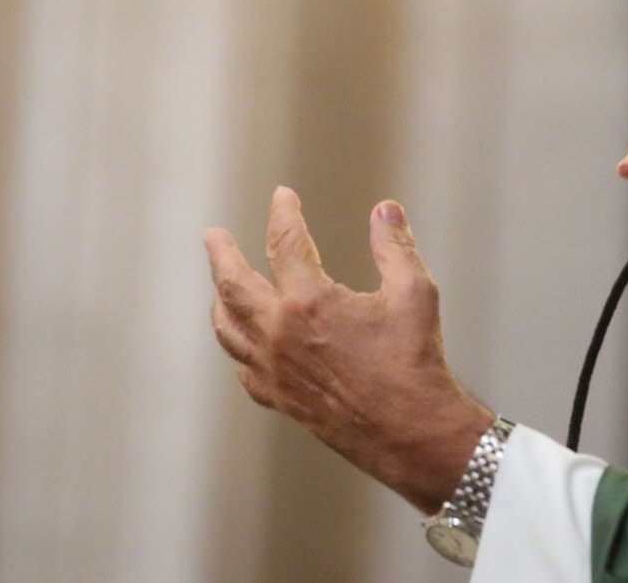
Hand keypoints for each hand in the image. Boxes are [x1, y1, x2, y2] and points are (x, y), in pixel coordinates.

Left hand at [204, 186, 493, 513]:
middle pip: (232, 283)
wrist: (409, 431)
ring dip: (220, 298)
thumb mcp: (414, 292)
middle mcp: (279, 333)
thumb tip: (385, 210)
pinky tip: (246, 340)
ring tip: (221, 285)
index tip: (283, 197)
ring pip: (227, 327)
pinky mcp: (278, 398)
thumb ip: (394, 246)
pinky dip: (238, 344)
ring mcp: (273, 369)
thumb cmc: (414, 361)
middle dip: (221, 254)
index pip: (284, 242)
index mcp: (310, 301)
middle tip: (214, 236)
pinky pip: (243, 366)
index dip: (283, 213)